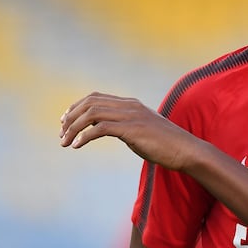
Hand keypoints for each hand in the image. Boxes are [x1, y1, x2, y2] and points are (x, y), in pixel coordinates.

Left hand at [59, 91, 196, 169]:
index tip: (65, 122)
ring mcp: (131, 116)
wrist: (185, 150)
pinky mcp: (131, 129)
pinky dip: (85, 136)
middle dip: (71, 118)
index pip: (96, 98)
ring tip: (65, 142)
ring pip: (92, 114)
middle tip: (61, 134)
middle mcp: (129, 106)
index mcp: (131, 104)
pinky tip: (78, 146)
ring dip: (74, 128)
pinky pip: (100, 128)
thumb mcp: (142, 131)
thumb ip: (126, 126)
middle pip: (90, 103)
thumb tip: (108, 130)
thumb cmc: (166, 145)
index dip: (77, 107)